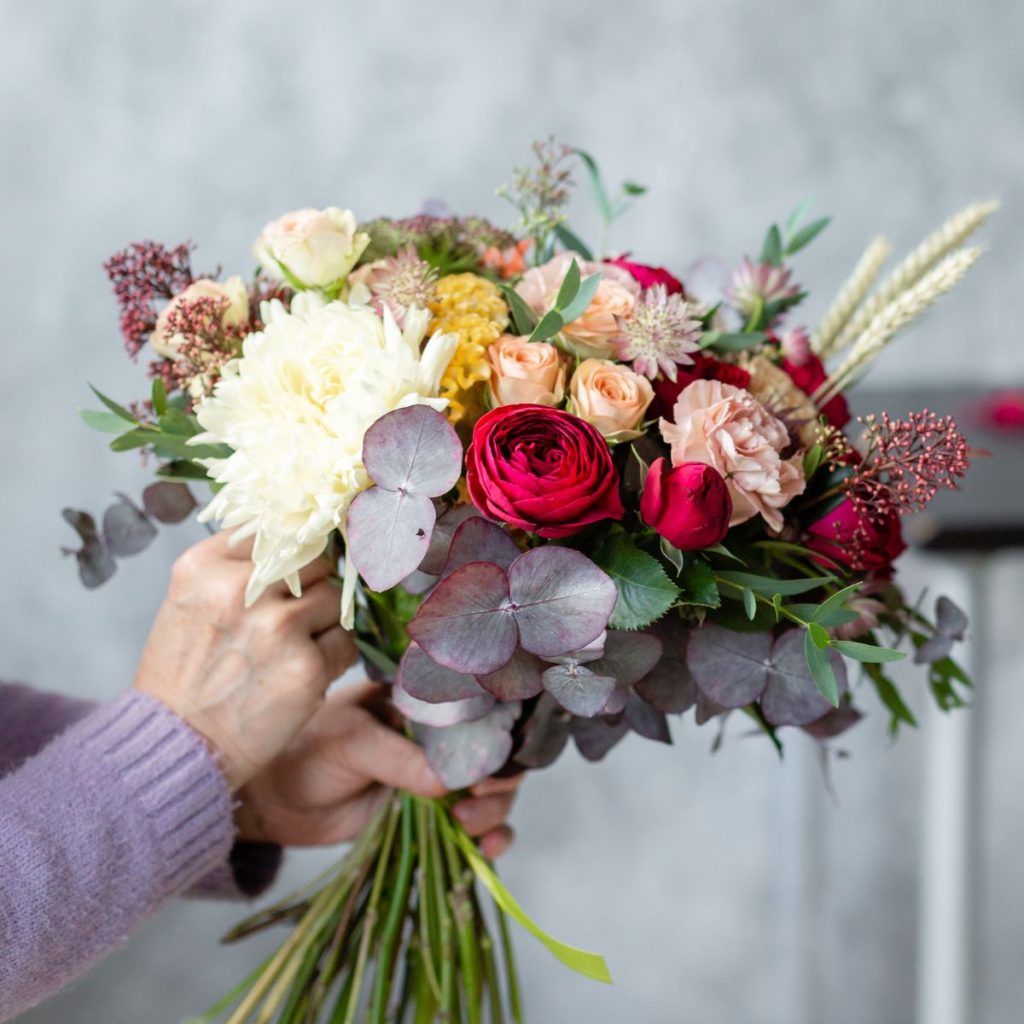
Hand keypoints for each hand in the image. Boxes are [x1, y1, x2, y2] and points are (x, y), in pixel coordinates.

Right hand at [134, 531, 355, 789]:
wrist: (179, 743)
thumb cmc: (188, 672)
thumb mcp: (192, 600)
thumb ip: (237, 565)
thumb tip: (301, 533)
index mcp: (205, 566)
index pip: (276, 530)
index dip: (289, 555)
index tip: (286, 576)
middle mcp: (239, 589)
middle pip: (314, 561)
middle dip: (310, 589)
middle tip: (285, 623)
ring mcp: (276, 627)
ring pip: (334, 599)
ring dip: (323, 623)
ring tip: (290, 650)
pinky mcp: (305, 667)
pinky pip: (345, 642)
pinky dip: (332, 658)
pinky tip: (299, 675)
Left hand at [235, 681, 519, 858]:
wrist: (273, 800)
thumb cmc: (305, 750)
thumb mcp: (350, 742)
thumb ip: (396, 758)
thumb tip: (448, 782)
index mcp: (421, 702)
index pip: (477, 709)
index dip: (495, 732)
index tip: (490, 759)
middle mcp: (438, 737)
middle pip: (494, 753)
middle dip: (498, 778)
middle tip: (477, 797)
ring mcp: (437, 776)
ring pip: (492, 792)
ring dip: (495, 810)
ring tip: (469, 825)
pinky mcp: (432, 815)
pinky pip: (474, 825)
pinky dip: (491, 838)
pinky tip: (487, 850)